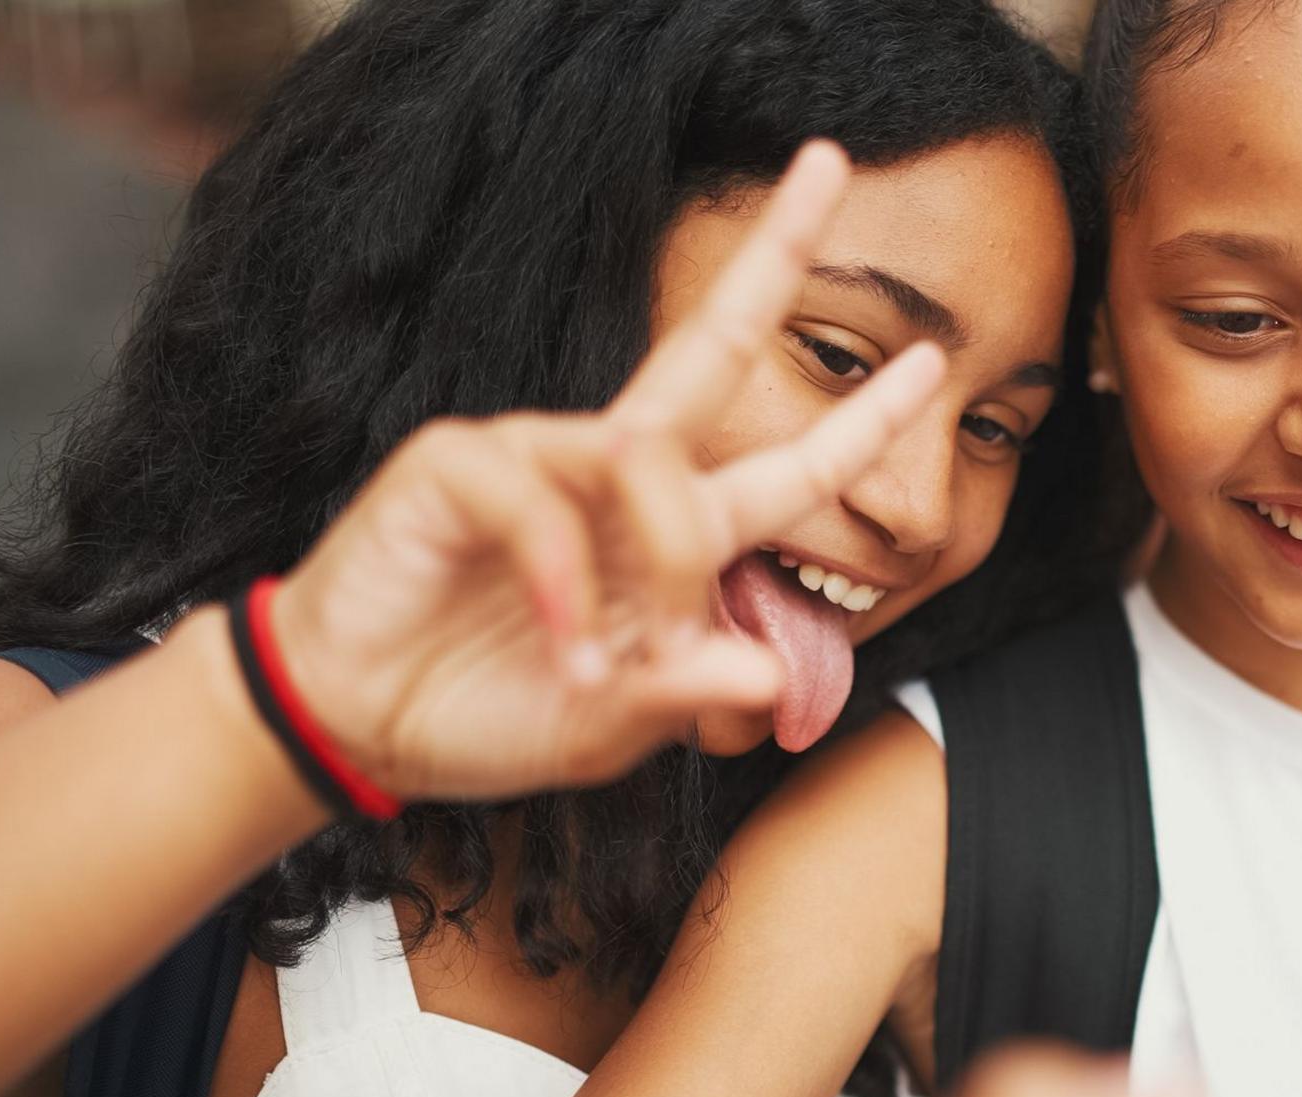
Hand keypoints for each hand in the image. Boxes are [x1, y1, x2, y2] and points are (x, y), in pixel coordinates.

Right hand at [267, 141, 947, 800]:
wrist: (364, 730)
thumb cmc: (490, 712)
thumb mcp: (611, 725)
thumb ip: (686, 693)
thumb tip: (773, 676)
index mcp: (668, 530)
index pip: (783, 465)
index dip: (859, 423)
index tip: (937, 364)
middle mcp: (611, 472)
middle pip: (712, 346)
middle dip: (775, 256)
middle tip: (830, 162)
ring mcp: (535, 457)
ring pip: (645, 462)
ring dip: (662, 568)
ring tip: (620, 666)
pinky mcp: (457, 464)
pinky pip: (541, 501)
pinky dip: (566, 583)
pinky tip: (565, 647)